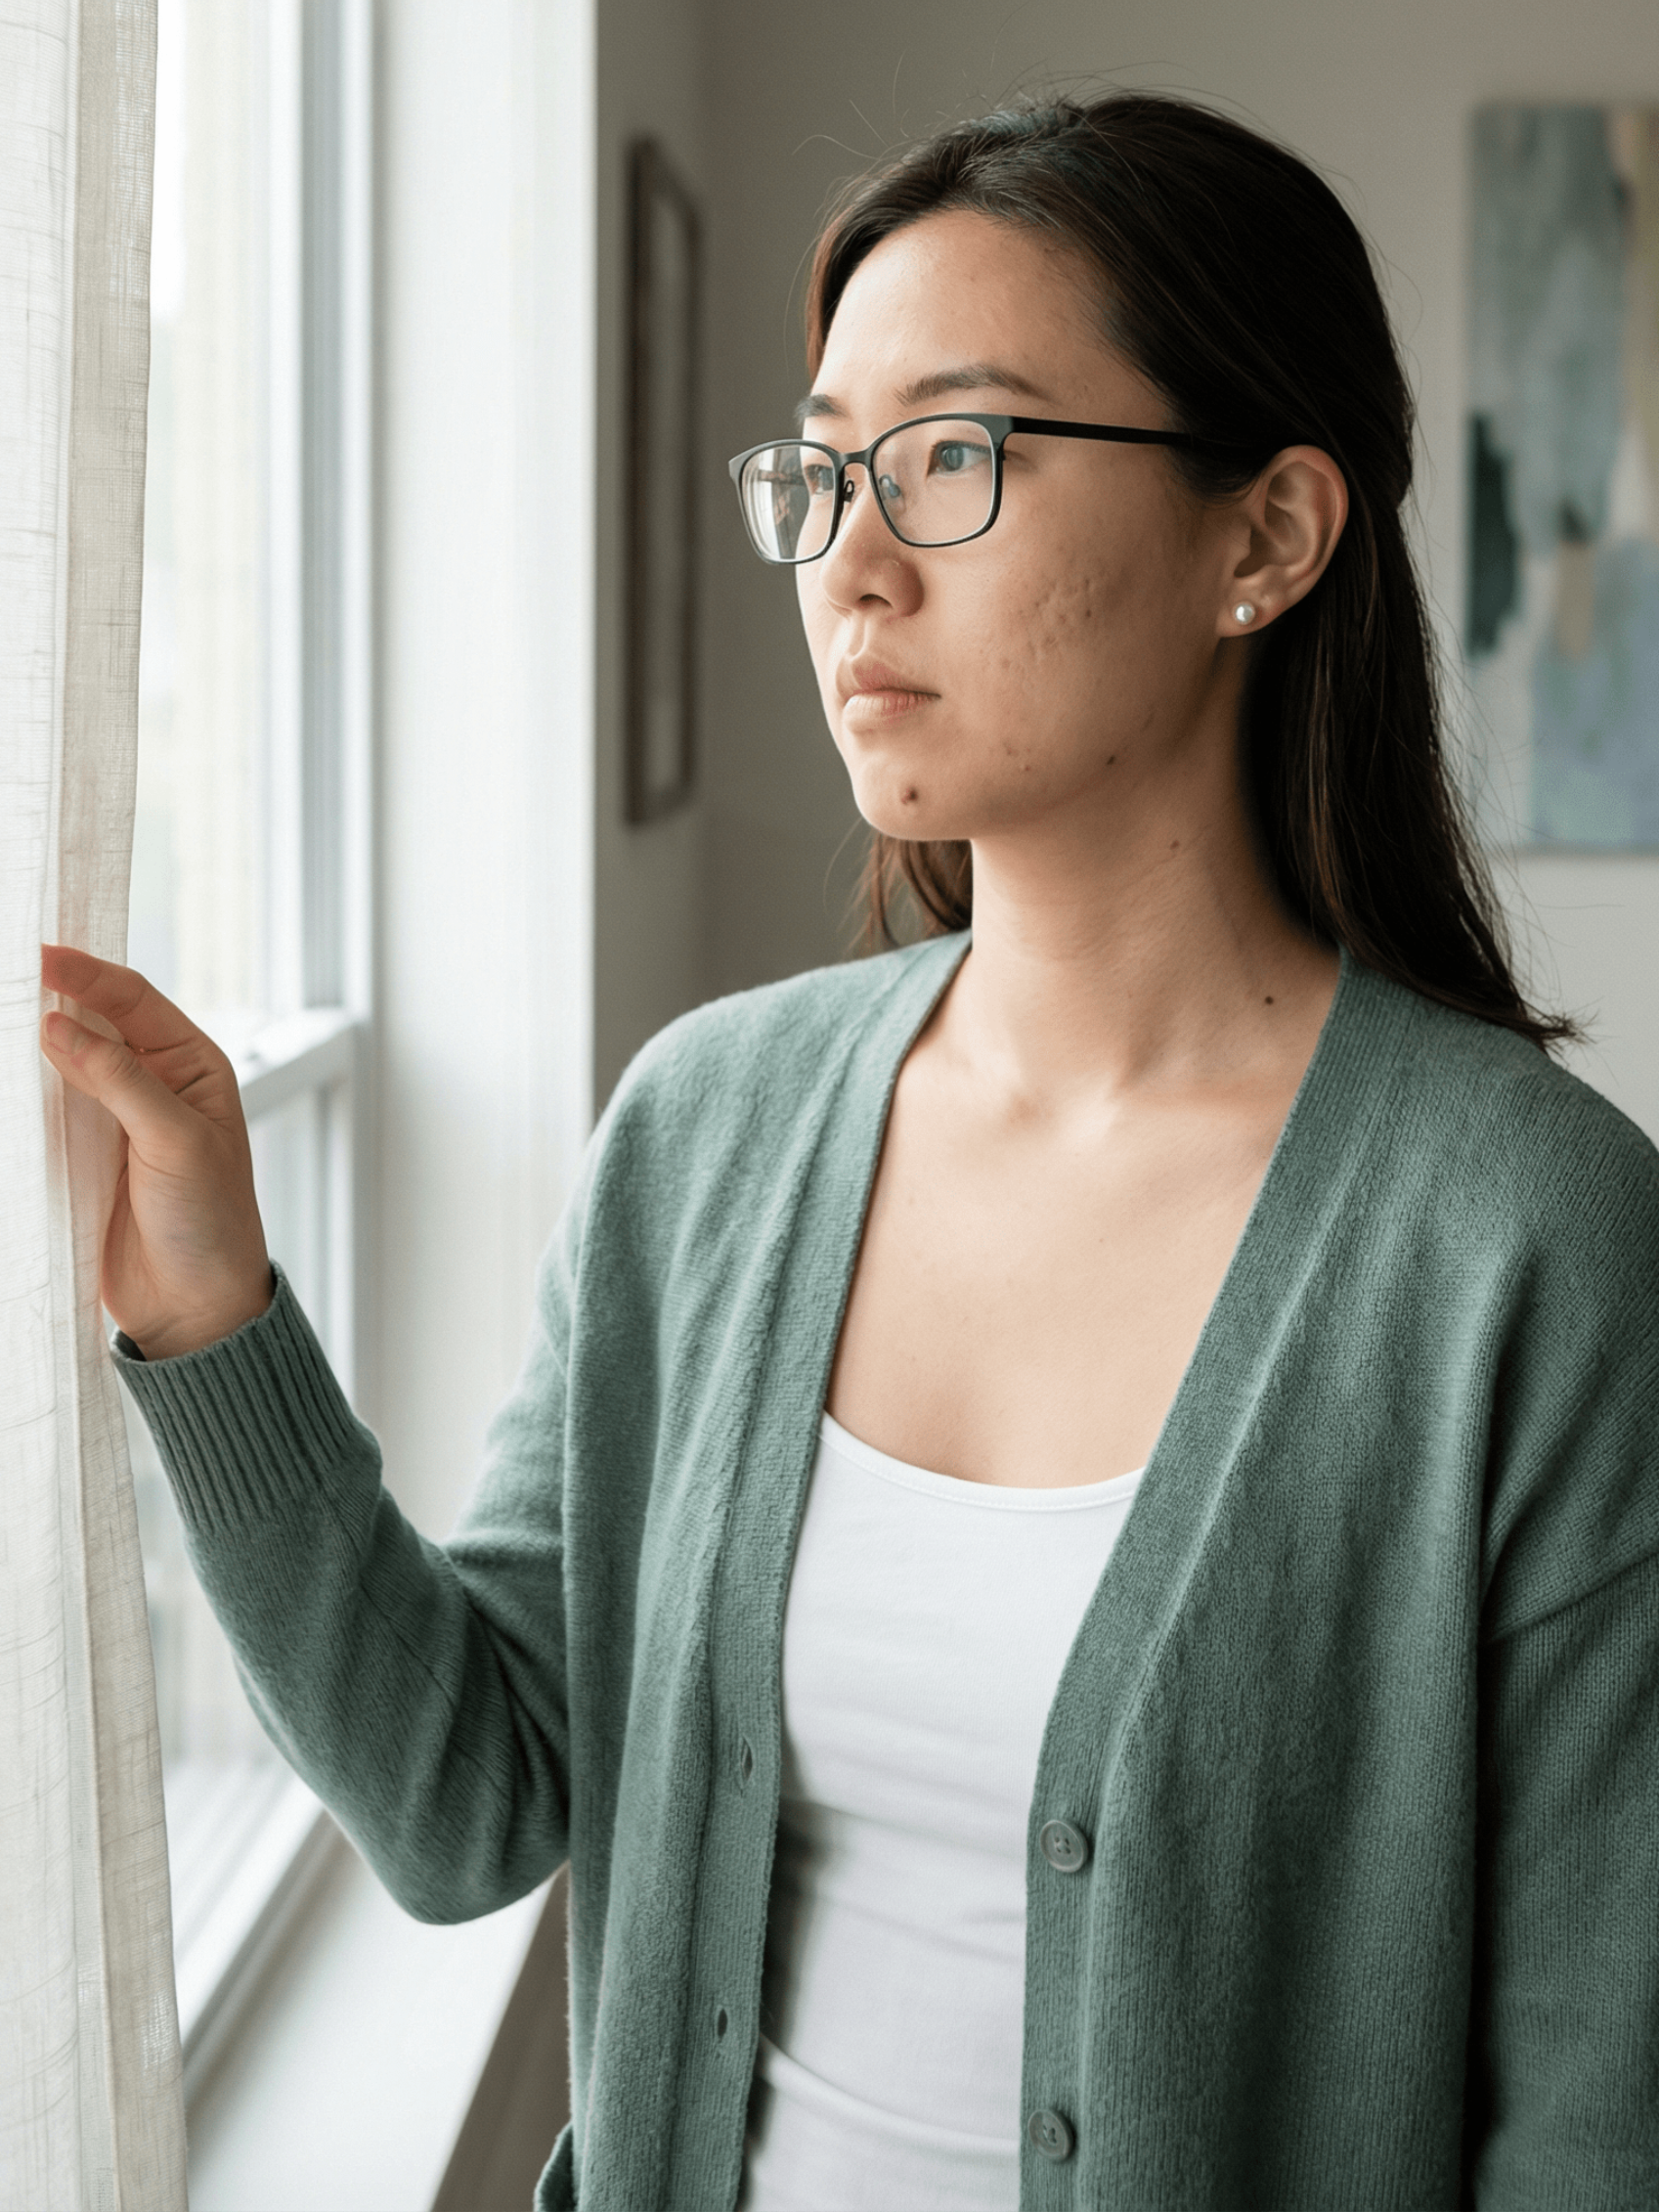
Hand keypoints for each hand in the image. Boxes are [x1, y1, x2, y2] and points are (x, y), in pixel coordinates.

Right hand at [40, 946, 272, 1359]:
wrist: (194, 1306)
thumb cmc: (209, 1222)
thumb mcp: (175, 1143)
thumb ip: (121, 1082)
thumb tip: (60, 1026)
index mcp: (193, 1066)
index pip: (133, 1000)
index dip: (86, 973)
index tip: (38, 954)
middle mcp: (156, 1082)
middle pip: (94, 1021)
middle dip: (51, 994)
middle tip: (5, 971)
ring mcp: (115, 1117)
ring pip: (64, 1061)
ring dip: (31, 1041)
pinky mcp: (83, 1155)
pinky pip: (46, 1110)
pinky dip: (21, 1090)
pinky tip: (2, 1074)